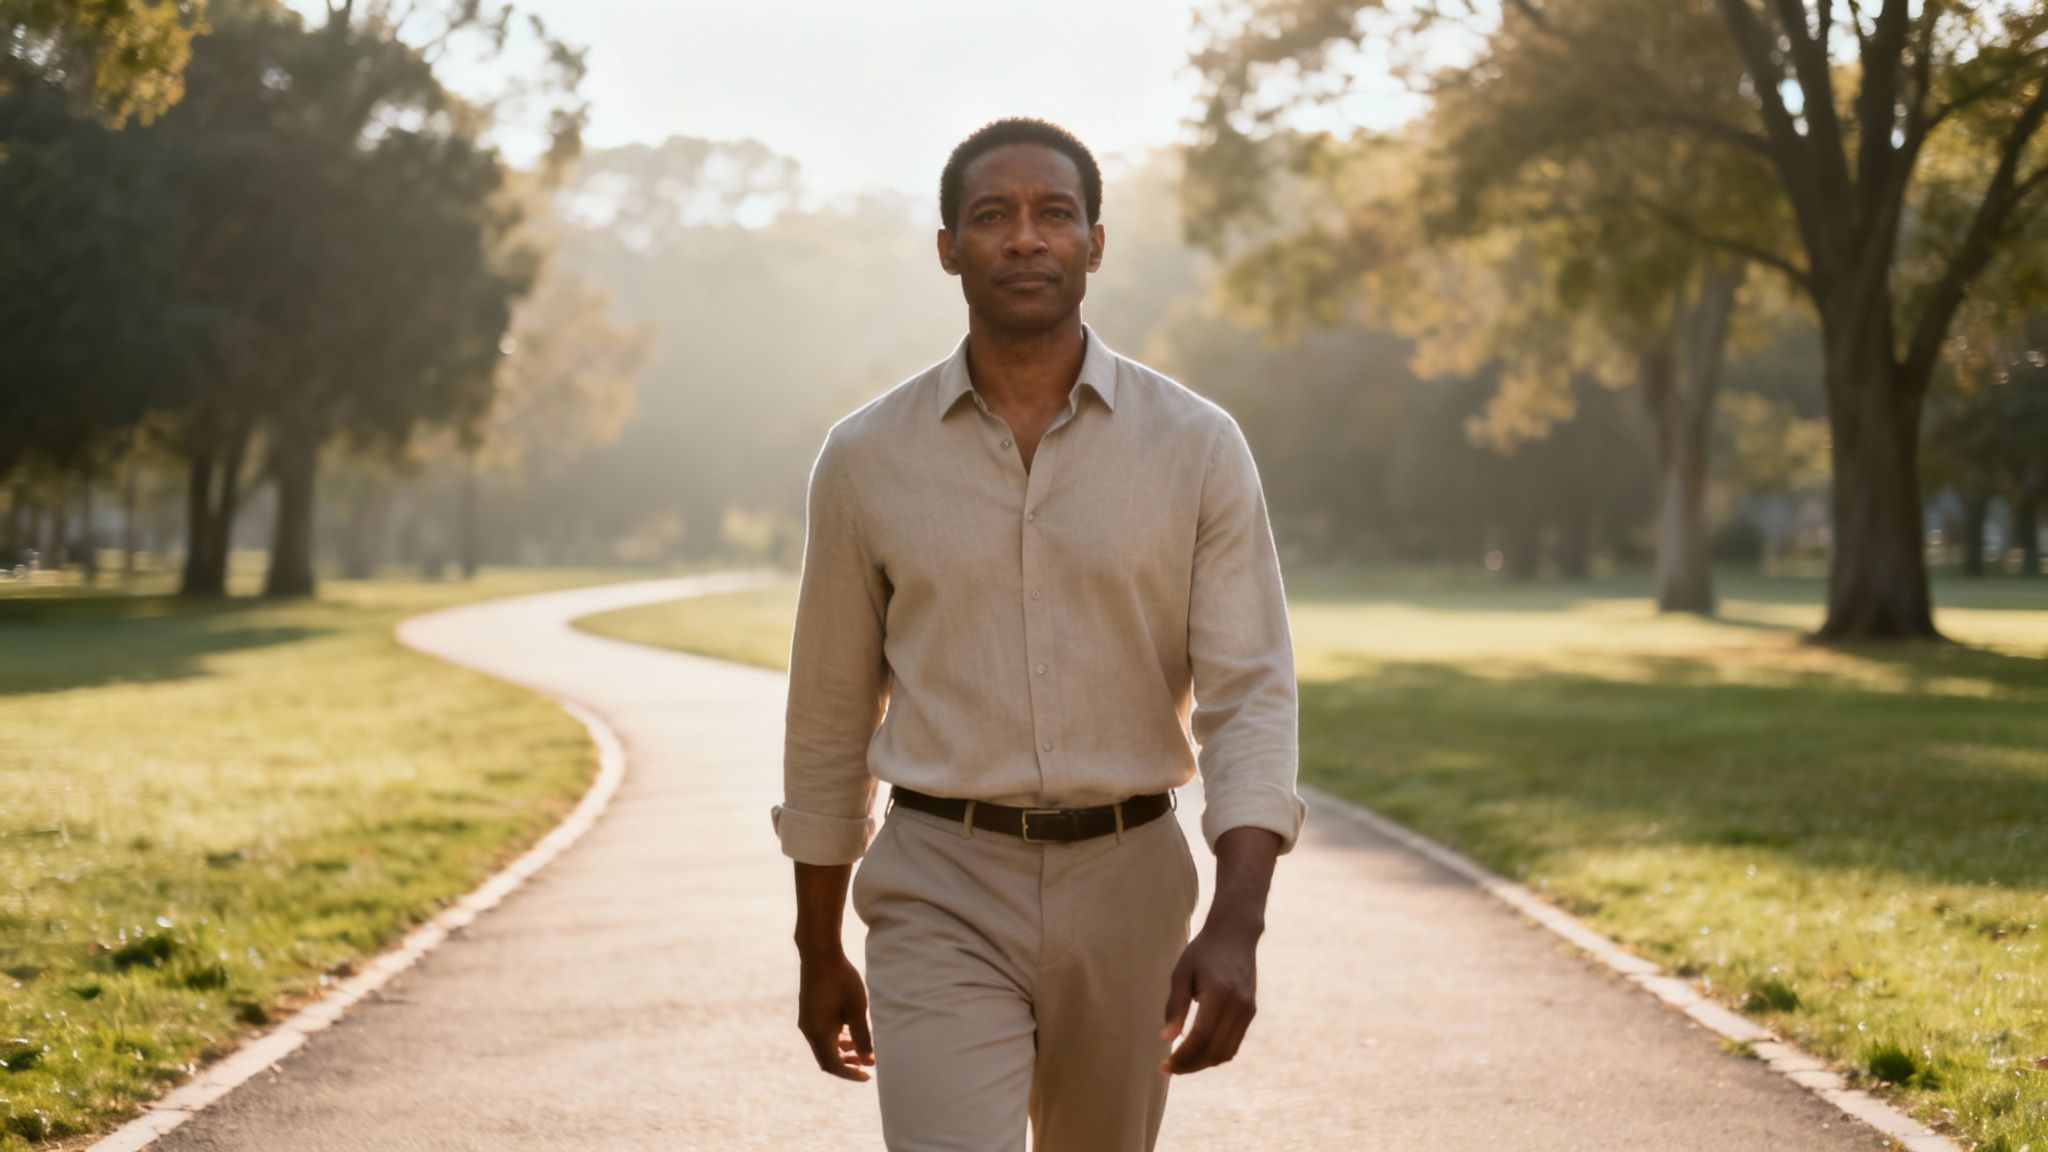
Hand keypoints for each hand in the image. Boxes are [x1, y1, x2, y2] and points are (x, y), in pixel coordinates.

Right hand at [797, 949, 874, 1080]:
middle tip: (868, 1065)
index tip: (868, 1076)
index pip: (833, 1065)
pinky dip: (837, 1039)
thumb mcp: (857, 1009)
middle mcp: (809, 1030)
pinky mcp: (809, 1012)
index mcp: (818, 1033)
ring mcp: (807, 1021)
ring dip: (843, 1051)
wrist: (819, 953)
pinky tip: (852, 1032)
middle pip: (827, 1058)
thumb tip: (869, 1060)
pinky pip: (822, 1034)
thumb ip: (862, 1036)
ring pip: (825, 1046)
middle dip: (848, 1064)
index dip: (851, 1074)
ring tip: (863, 1049)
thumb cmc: (841, 979)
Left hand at [1157, 922, 1258, 1074]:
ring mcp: (1247, 1010)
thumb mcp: (1181, 973)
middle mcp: (1237, 1005)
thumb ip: (1174, 1007)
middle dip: (1191, 1065)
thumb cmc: (1203, 952)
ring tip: (1182, 1064)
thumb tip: (1164, 1040)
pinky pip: (1234, 1043)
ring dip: (1203, 1063)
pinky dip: (1216, 1054)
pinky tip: (1198, 1052)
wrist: (1235, 935)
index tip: (1163, 1066)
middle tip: (1169, 1069)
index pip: (1201, 1036)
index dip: (1182, 1056)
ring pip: (1227, 1052)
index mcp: (1218, 993)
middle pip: (1214, 1050)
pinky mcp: (1250, 1012)